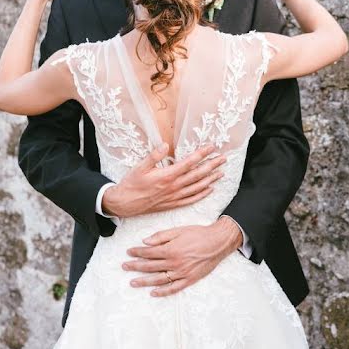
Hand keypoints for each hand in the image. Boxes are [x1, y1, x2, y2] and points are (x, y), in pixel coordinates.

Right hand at [101, 143, 225, 217]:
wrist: (125, 204)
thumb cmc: (132, 184)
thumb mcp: (139, 167)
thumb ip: (153, 155)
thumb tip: (165, 144)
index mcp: (167, 175)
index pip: (189, 162)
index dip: (202, 154)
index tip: (212, 147)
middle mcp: (174, 186)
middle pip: (198, 174)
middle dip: (212, 165)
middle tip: (223, 158)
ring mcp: (175, 196)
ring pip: (197, 187)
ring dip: (211, 179)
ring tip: (221, 173)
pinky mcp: (173, 204)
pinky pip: (192, 199)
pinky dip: (202, 194)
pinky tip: (210, 190)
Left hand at [122, 217, 243, 295]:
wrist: (218, 242)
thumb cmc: (198, 234)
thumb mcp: (178, 230)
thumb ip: (161, 236)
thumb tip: (145, 241)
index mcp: (171, 249)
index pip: (148, 253)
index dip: (137, 252)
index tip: (128, 252)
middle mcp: (174, 263)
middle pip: (150, 266)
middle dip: (135, 266)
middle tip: (124, 266)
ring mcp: (182, 273)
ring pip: (159, 279)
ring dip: (144, 281)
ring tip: (133, 282)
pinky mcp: (189, 280)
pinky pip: (174, 288)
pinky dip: (163, 292)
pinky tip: (153, 293)